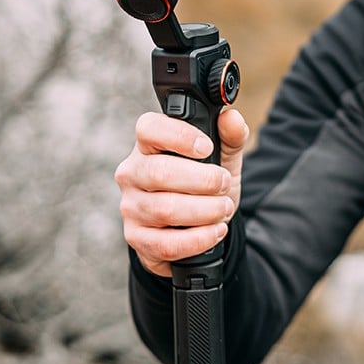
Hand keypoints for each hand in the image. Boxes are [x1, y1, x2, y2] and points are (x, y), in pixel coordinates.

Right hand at [115, 108, 248, 276]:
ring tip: (224, 207)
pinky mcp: (137, 238)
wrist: (198, 224)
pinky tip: (216, 230)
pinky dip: (198, 238)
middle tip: (224, 183)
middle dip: (203, 180)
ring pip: (165, 209)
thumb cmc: (204, 183)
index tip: (207, 147)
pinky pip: (166, 243)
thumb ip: (231, 137)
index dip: (179, 135)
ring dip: (205, 210)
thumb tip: (233, 119)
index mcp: (149, 145)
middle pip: (159, 172)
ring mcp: (131, 206)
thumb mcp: (223, 158)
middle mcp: (133, 172)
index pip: (149, 128)